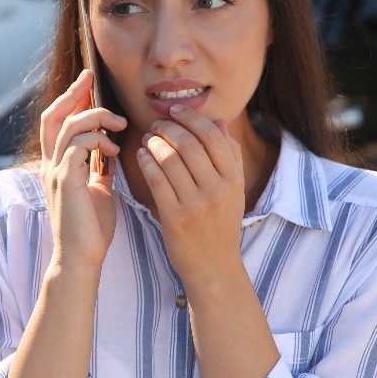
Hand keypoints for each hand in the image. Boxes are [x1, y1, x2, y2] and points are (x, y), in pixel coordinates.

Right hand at [39, 70, 127, 268]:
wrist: (82, 257)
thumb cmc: (91, 229)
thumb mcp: (98, 189)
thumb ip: (99, 167)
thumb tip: (110, 148)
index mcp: (56, 165)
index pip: (57, 121)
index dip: (70, 98)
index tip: (89, 81)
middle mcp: (51, 164)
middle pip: (53, 115)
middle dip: (73, 92)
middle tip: (91, 77)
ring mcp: (56, 172)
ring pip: (68, 126)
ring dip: (96, 117)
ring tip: (119, 123)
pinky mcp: (65, 180)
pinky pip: (77, 145)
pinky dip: (97, 139)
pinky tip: (113, 148)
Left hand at [134, 103, 244, 284]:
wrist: (214, 266)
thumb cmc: (221, 224)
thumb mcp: (235, 190)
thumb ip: (229, 156)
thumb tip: (219, 123)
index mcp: (234, 179)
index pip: (213, 136)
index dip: (191, 118)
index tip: (176, 111)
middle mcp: (217, 189)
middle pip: (189, 144)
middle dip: (168, 128)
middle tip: (157, 124)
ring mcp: (195, 203)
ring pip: (170, 159)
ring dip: (154, 143)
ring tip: (148, 139)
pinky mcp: (174, 217)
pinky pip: (156, 180)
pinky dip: (146, 162)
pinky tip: (141, 156)